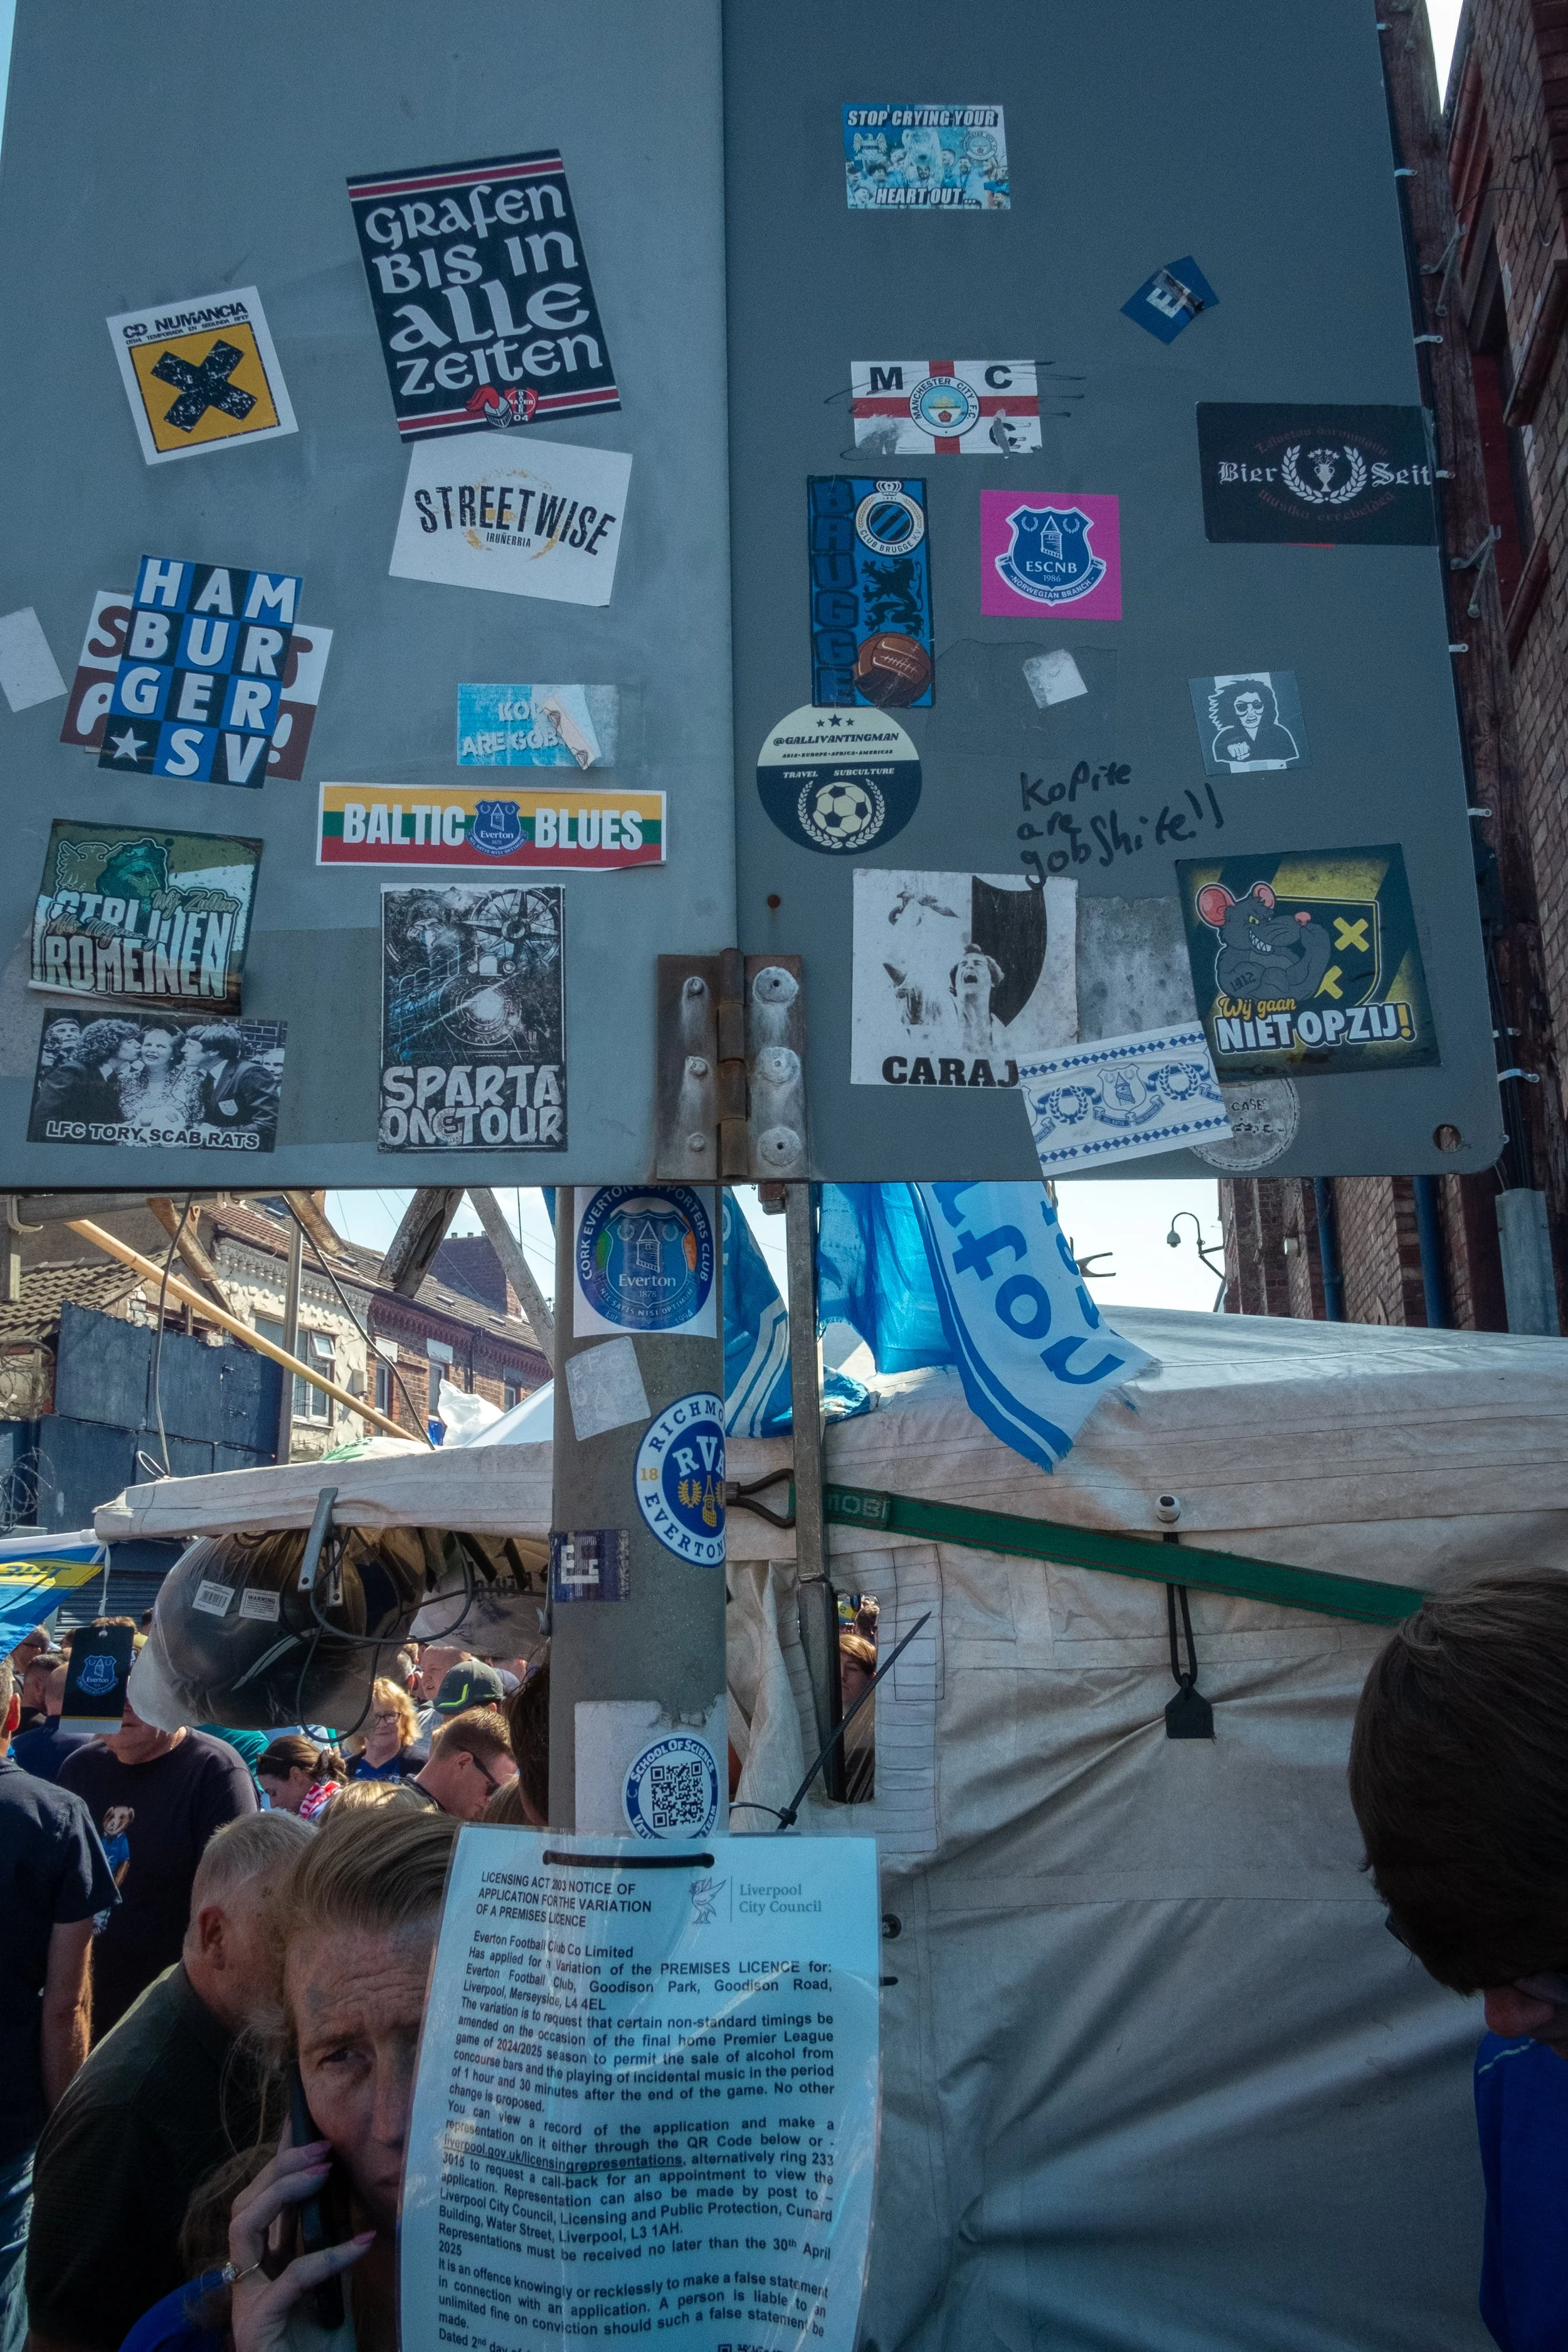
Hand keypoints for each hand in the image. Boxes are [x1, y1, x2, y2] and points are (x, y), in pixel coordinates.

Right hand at [227, 2139, 372, 2351]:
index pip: (262, 2201)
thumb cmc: (320, 2351)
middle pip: (245, 2204)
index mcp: (263, 2267)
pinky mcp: (256, 2325)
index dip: (277, 2160)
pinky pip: (289, 2277)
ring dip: (283, 2192)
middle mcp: (246, 2280)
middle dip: (280, 2168)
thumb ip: (333, 2251)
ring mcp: (246, 2302)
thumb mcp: (333, 2291)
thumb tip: (353, 2205)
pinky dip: (326, 2256)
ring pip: (243, 2226)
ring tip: (323, 2173)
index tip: (299, 2122)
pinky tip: (359, 2245)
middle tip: (323, 2147)